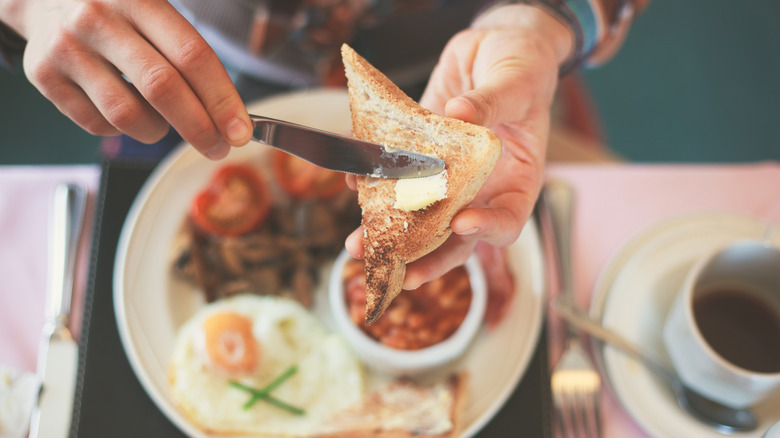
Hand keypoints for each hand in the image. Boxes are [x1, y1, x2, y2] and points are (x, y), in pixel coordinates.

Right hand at [8, 0, 251, 158]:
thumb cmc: (116, 9)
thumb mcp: (152, 8)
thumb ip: (188, 53)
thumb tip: (230, 116)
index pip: (192, 56)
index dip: (221, 99)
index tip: (240, 130)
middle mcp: (99, 19)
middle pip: (162, 88)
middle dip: (199, 128)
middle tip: (218, 147)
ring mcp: (68, 48)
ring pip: (127, 115)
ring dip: (157, 131)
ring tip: (163, 123)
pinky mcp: (44, 74)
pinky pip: (96, 124)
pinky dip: (120, 130)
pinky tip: (126, 111)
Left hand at [346, 4, 571, 287]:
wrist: (494, 47)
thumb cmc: (523, 65)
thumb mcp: (517, 80)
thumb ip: (492, 101)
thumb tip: (460, 114)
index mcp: (518, 179)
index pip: (507, 219)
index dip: (487, 229)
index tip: (461, 223)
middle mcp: (481, 187)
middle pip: (455, 236)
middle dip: (424, 256)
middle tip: (394, 270)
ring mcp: (448, 175)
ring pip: (420, 215)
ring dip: (388, 232)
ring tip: (358, 244)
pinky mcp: (421, 156)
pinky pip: (397, 176)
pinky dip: (374, 182)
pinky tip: (354, 182)